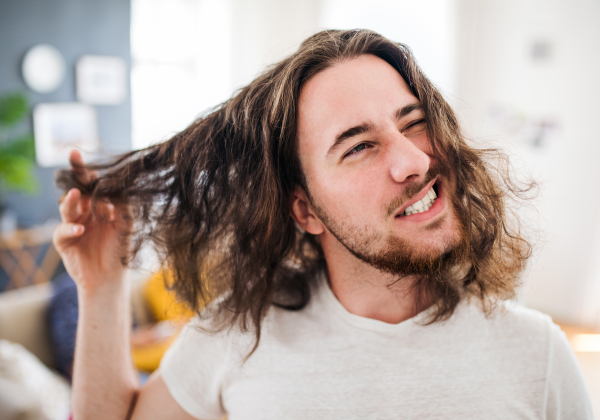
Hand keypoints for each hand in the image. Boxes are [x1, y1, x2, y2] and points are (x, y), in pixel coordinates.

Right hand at [53, 150, 130, 292]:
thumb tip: (120, 183)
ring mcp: (72, 225)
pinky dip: (70, 228)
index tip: (76, 154)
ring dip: (72, 200)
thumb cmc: (121, 250)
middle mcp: (84, 213)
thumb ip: (123, 204)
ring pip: (67, 207)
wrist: (111, 278)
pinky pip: (62, 231)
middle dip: (76, 177)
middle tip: (74, 161)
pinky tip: (81, 229)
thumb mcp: (127, 224)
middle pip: (76, 190)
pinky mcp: (63, 242)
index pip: (91, 184)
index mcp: (99, 206)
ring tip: (77, 194)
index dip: (84, 170)